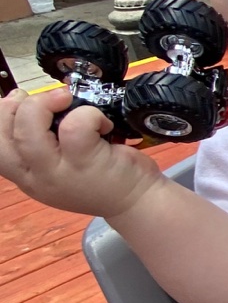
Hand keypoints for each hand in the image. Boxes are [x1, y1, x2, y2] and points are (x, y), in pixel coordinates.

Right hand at [0, 87, 159, 219]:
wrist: (138, 201)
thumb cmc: (101, 176)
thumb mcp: (59, 164)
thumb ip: (38, 141)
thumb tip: (21, 100)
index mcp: (27, 177)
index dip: (0, 116)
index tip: (19, 100)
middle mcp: (37, 179)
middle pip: (4, 139)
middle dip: (16, 108)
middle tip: (46, 101)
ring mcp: (59, 174)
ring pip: (30, 132)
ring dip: (44, 105)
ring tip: (67, 101)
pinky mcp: (86, 164)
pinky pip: (75, 127)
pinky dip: (87, 114)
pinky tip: (101, 122)